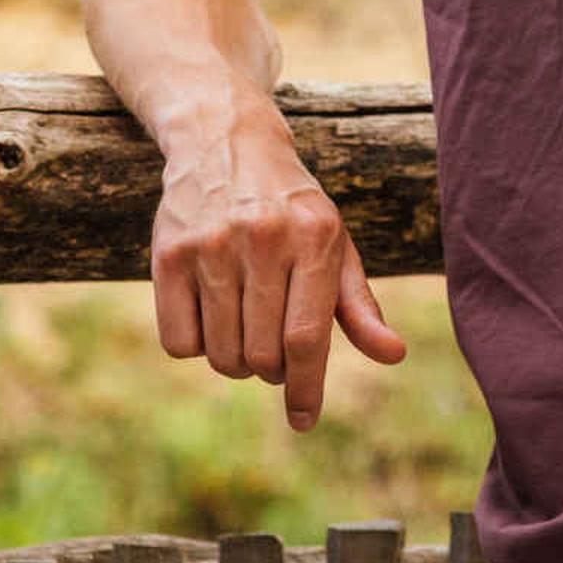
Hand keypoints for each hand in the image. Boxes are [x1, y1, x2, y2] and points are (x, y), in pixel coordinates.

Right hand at [149, 109, 408, 431]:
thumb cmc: (291, 209)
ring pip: (222, 354)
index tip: (303, 420)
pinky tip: (209, 312)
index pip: (307, 339)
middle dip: (271, 370)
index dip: (305, 389)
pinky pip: (180, 343)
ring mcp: (211, 245)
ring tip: (244, 327)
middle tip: (272, 347)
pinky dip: (196, 345)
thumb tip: (393, 354)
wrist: (224, 142)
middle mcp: (263, 239)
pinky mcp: (168, 253)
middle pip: (262, 355)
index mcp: (315, 238)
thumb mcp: (334, 245)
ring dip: (235, 361)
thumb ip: (359, 305)